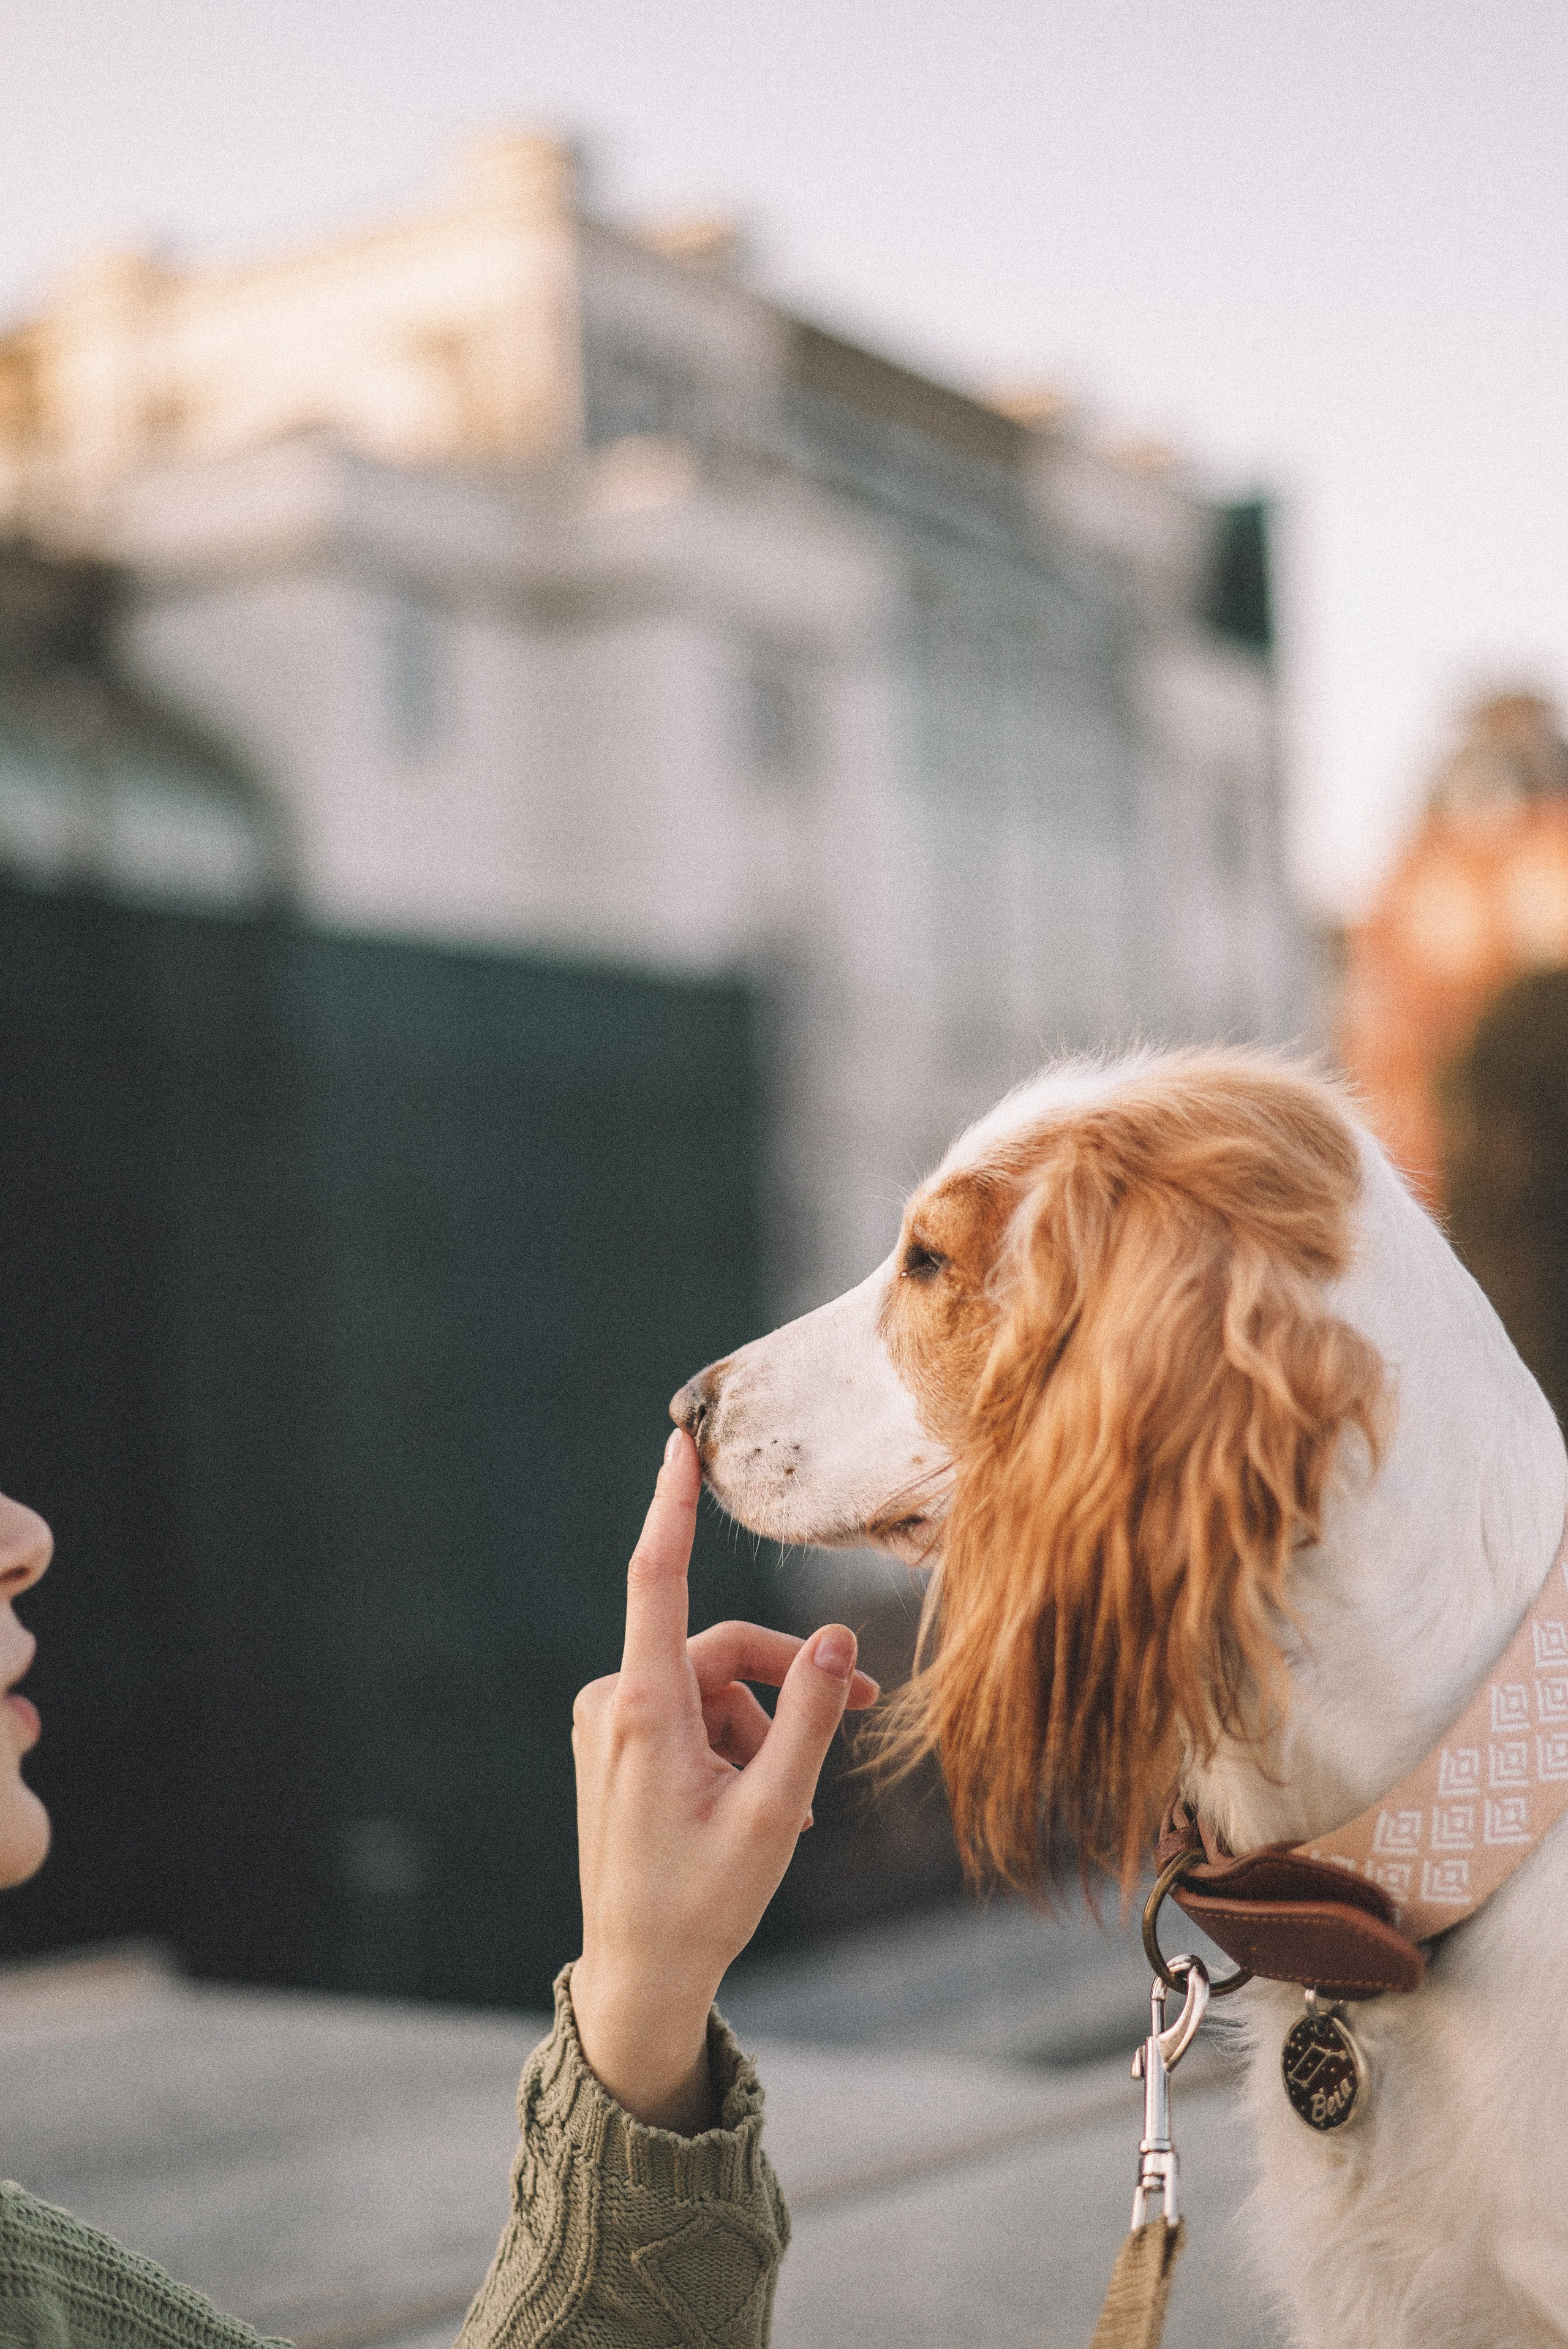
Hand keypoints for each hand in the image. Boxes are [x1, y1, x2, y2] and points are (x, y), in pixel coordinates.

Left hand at [570, 1427, 877, 2131]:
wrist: (639, 1976)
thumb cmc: (704, 1902)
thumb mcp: (775, 1813)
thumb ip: (806, 1718)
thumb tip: (830, 1635)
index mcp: (643, 1708)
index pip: (656, 1578)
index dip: (673, 1504)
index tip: (681, 1441)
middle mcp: (614, 1702)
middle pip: (718, 1649)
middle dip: (787, 1677)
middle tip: (860, 1705)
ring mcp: (607, 1723)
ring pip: (710, 1685)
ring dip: (761, 1727)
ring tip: (789, 1806)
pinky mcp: (612, 1743)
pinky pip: (688, 1712)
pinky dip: (731, 1743)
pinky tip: (756, 1806)